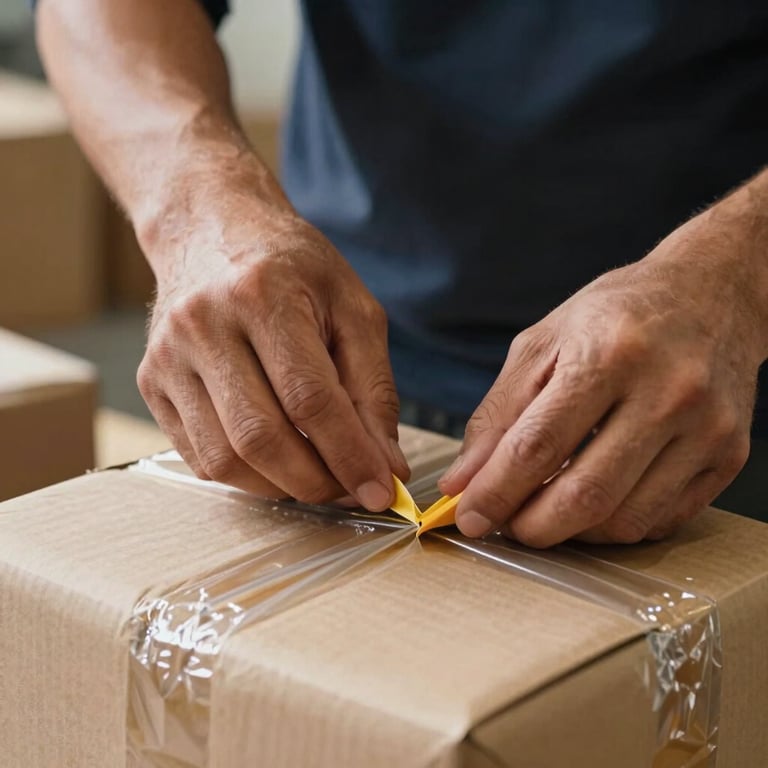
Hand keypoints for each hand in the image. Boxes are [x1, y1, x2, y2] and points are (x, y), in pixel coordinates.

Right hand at [137, 186, 407, 509]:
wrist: (211, 230)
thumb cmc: (292, 268)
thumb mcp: (352, 309)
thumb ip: (373, 388)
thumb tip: (384, 465)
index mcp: (263, 295)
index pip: (309, 399)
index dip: (349, 455)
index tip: (379, 491)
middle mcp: (205, 325)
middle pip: (261, 437)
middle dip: (316, 481)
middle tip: (350, 490)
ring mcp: (169, 357)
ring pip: (224, 459)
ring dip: (281, 487)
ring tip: (317, 477)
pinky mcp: (151, 383)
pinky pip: (198, 456)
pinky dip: (246, 476)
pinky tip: (277, 462)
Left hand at [440, 209, 766, 545]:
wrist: (710, 292)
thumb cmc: (614, 316)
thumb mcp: (542, 345)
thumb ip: (497, 415)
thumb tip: (461, 482)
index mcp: (607, 355)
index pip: (538, 446)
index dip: (495, 492)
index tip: (469, 518)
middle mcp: (666, 392)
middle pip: (585, 494)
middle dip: (531, 526)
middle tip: (505, 525)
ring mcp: (707, 428)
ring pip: (625, 519)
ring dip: (572, 532)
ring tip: (545, 511)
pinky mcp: (730, 456)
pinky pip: (662, 520)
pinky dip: (614, 526)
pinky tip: (592, 505)